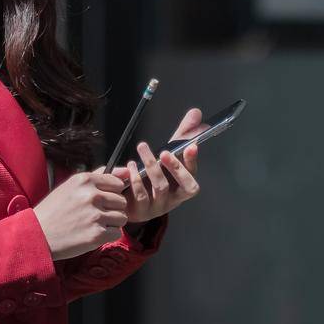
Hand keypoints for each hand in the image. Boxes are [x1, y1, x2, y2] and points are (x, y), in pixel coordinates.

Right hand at [33, 170, 128, 260]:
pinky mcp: (97, 234)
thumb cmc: (54, 210)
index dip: (112, 194)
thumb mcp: (71, 186)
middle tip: (94, 216)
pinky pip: (117, 232)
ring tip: (93, 225)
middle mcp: (92, 195)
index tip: (100, 201)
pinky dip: (107, 236)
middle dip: (112, 209)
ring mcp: (95, 215)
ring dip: (111, 223)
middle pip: (122, 201)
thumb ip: (98, 176)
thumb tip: (125, 170)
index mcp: (85, 180)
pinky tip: (93, 235)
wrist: (37, 235)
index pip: (117, 183)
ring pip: (122, 217)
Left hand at [109, 108, 205, 223]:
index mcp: (182, 185)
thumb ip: (182, 135)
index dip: (193, 161)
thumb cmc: (151, 176)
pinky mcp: (141, 210)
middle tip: (165, 152)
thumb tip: (196, 113)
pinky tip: (131, 166)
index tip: (191, 145)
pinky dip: (136, 179)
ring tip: (142, 148)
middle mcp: (175, 198)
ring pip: (161, 187)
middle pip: (187, 187)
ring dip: (151, 166)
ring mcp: (159, 206)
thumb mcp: (166, 156)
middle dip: (176, 167)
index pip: (194, 174)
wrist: (127, 201)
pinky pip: (141, 195)